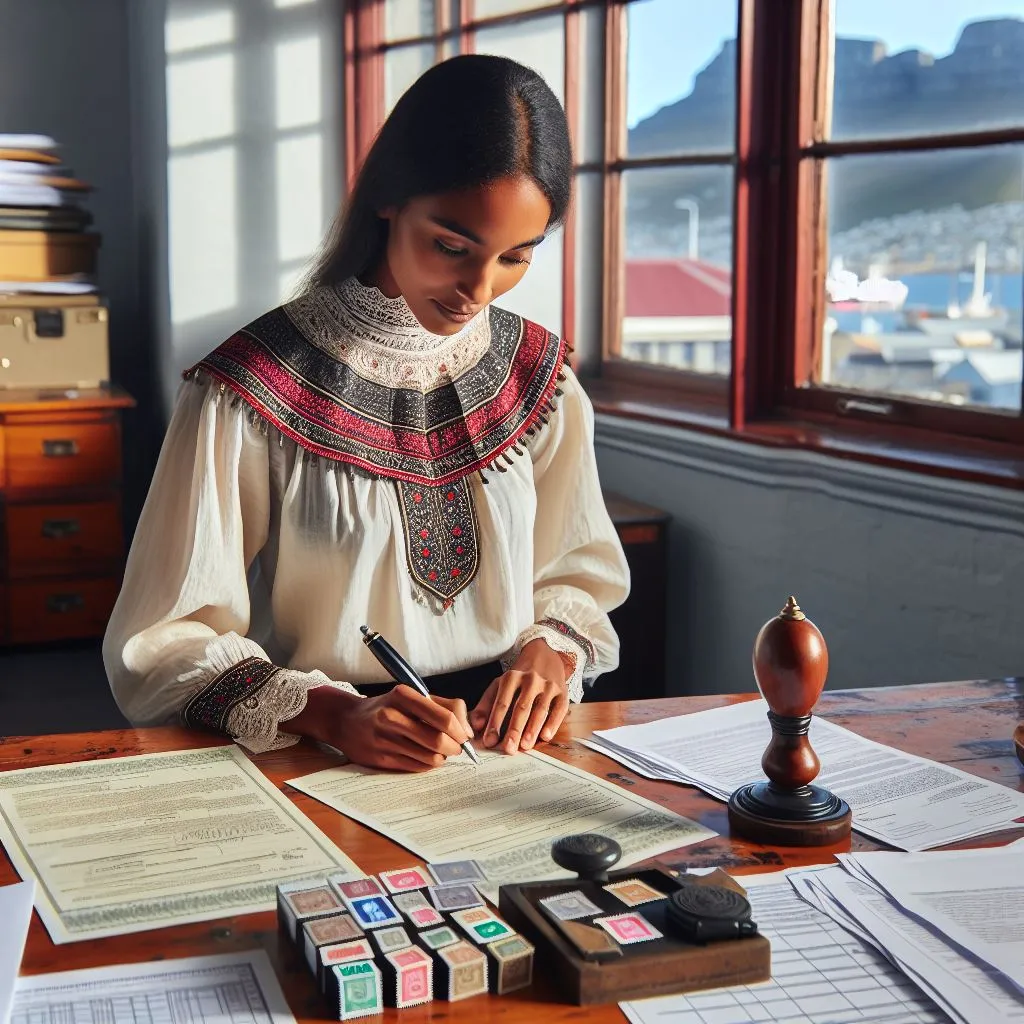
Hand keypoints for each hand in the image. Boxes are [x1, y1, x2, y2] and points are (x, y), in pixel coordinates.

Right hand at [293, 684, 472, 771]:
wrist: (346, 720)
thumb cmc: (387, 707)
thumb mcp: (412, 696)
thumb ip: (444, 707)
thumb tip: (468, 731)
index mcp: (404, 695)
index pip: (445, 717)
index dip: (461, 730)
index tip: (465, 735)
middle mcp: (392, 716)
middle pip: (438, 740)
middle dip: (454, 747)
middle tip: (456, 747)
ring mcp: (384, 739)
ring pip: (429, 757)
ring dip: (442, 757)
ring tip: (440, 751)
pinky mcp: (380, 758)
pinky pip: (416, 766)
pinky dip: (427, 764)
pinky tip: (425, 757)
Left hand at [469, 639, 572, 753]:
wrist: (544, 655)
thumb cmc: (519, 677)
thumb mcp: (500, 684)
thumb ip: (486, 704)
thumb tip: (476, 725)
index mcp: (511, 678)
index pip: (502, 703)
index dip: (495, 723)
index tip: (489, 740)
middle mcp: (530, 680)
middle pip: (521, 708)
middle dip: (514, 729)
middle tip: (508, 748)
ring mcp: (548, 685)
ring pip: (540, 709)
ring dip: (532, 729)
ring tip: (525, 746)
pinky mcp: (562, 692)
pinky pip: (559, 709)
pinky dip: (553, 723)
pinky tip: (546, 736)